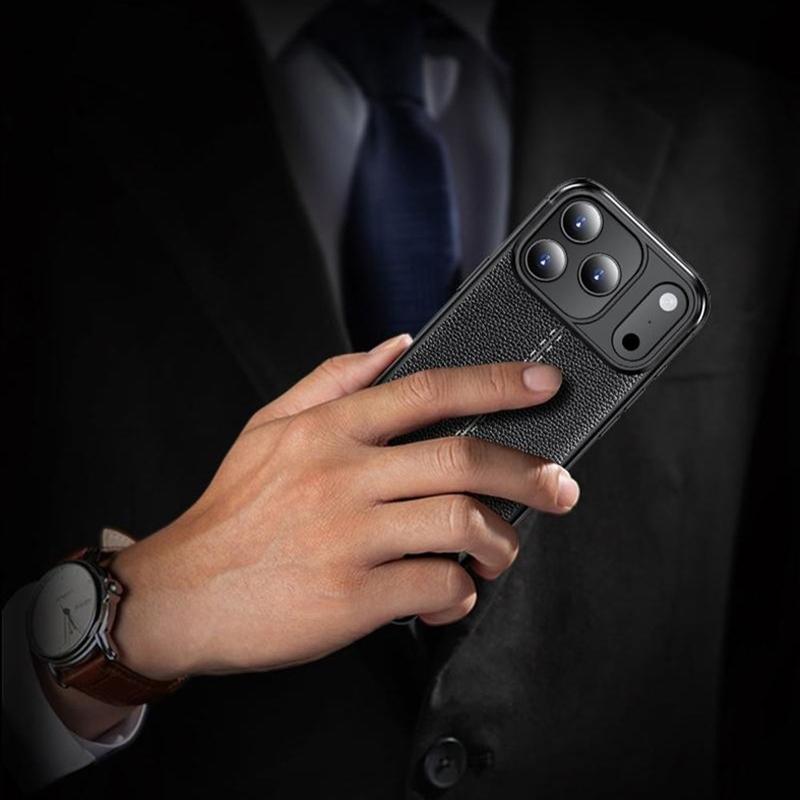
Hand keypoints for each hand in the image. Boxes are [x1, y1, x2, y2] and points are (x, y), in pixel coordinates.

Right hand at [111, 333, 578, 680]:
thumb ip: (333, 379)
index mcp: (328, 430)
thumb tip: (396, 345)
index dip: (494, 383)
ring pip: (462, 523)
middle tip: (559, 486)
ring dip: (500, 542)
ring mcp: (348, 536)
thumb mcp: (269, 427)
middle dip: (528, 472)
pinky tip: (449, 595)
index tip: (542, 385)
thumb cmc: (234, 510)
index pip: (427, 390)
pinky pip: (437, 587)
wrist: (182, 593)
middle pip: (462, 458)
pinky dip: (459, 594)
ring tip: (498, 552)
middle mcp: (341, 475)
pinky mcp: (351, 597)